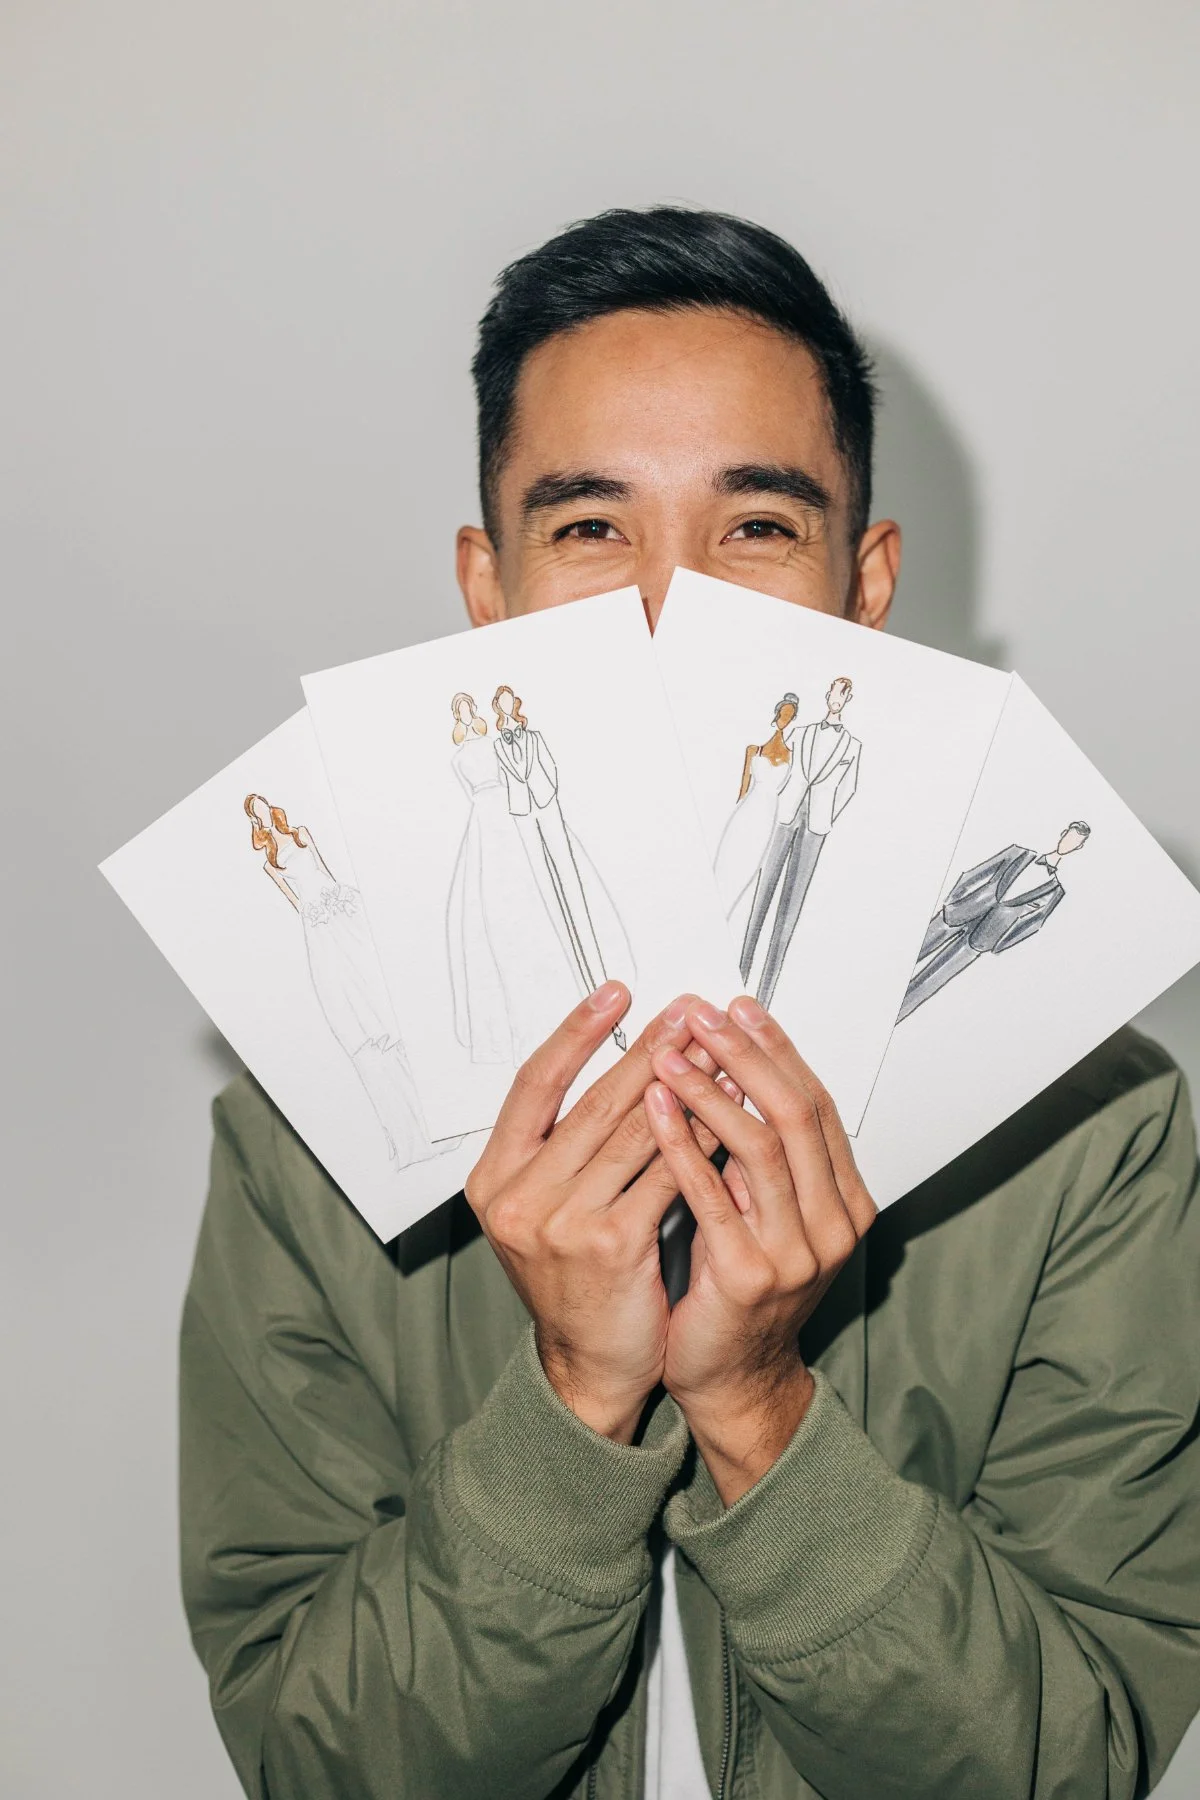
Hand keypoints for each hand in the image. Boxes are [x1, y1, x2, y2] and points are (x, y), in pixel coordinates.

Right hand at [466, 983, 724, 1443]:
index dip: (575, 1033)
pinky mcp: (609, 1245)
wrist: (588, 1366)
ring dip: (685, 1085)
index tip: (615, 993)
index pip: (533, 1083)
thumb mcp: (545, 1209)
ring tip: (718, 1049)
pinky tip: (727, 1111)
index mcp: (494, 1177)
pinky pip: (667, 1174)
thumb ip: (564, 1148)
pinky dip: (701, 1138)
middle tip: (688, 1010)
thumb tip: (628, 1067)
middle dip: (649, 1050)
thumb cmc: (575, 1282)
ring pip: (635, 1133)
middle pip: (593, 1102)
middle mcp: (518, 1196)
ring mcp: (560, 1221)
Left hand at [644, 995, 876, 1501]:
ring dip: (709, 1090)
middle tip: (703, 1014)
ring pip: (758, 1146)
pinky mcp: (748, 1274)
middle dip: (746, 1055)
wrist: (731, 1378)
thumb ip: (764, 1159)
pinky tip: (654, 1106)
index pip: (816, 1104)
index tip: (738, 1008)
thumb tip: (735, 1068)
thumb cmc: (740, 1291)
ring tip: (669, 1051)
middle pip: (795, 1114)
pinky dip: (682, 1143)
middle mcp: (834, 1224)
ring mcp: (796, 1251)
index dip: (776, 1051)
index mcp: (846, 1202)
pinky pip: (712, 1194)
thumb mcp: (770, 1215)